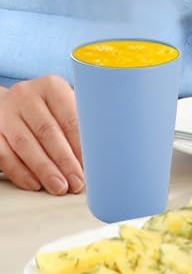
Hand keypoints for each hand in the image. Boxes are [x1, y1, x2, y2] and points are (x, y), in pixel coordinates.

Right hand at [0, 76, 84, 194]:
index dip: (80, 144)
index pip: (69, 117)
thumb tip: (100, 155)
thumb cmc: (49, 109)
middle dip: (64, 161)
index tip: (91, 165)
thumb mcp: (67, 105)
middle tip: (76, 182)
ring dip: (44, 170)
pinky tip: (35, 184)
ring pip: (24, 144)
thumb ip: (82, 123)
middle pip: (47, 132)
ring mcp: (5, 113)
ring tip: (59, 187)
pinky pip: (4, 154)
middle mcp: (25, 96)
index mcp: (51, 86)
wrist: (12, 104)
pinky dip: (20, 172)